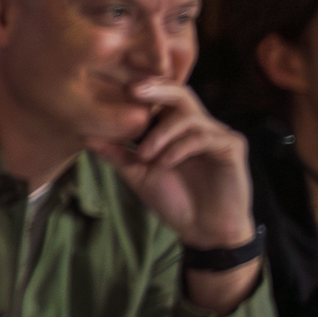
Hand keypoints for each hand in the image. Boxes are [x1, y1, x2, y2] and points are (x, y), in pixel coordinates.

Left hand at [116, 81, 256, 255]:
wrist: (203, 230)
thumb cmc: (174, 200)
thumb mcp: (138, 175)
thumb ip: (117, 154)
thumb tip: (84, 135)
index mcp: (177, 129)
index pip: (163, 98)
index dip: (144, 88)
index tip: (119, 86)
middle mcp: (199, 126)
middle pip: (181, 93)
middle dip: (156, 90)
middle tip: (132, 91)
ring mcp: (217, 134)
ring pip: (188, 116)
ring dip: (161, 133)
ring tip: (145, 155)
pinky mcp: (233, 147)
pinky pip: (204, 137)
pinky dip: (179, 148)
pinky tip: (165, 163)